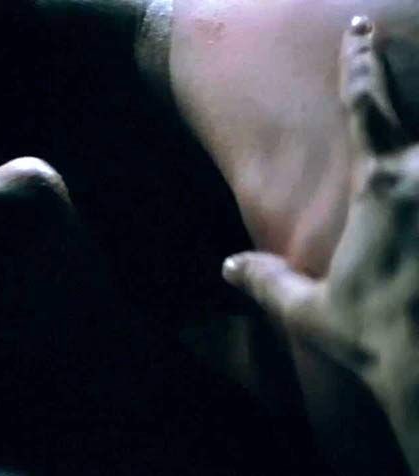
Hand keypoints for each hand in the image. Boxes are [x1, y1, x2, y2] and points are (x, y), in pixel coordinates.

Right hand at [223, 16, 418, 468]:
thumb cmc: (377, 338)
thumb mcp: (311, 311)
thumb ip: (268, 282)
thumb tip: (230, 266)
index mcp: (379, 185)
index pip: (366, 106)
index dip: (358, 64)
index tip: (359, 32)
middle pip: (411, 107)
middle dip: (391, 70)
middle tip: (378, 35)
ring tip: (417, 102)